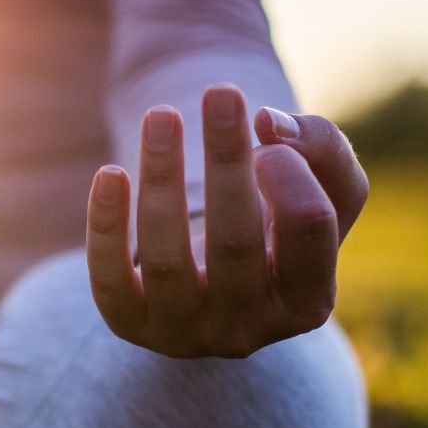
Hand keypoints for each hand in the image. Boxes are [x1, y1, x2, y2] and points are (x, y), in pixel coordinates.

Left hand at [85, 84, 368, 357]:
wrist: (218, 283)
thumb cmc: (278, 228)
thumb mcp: (321, 189)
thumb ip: (321, 147)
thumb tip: (268, 122)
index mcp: (308, 303)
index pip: (309, 228)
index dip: (290, 171)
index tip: (267, 132)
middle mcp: (248, 330)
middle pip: (235, 241)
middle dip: (225, 161)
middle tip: (219, 93)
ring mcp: (186, 335)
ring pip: (166, 259)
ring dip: (161, 179)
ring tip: (161, 115)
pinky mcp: (131, 326)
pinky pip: (110, 281)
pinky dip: (106, 226)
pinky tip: (111, 173)